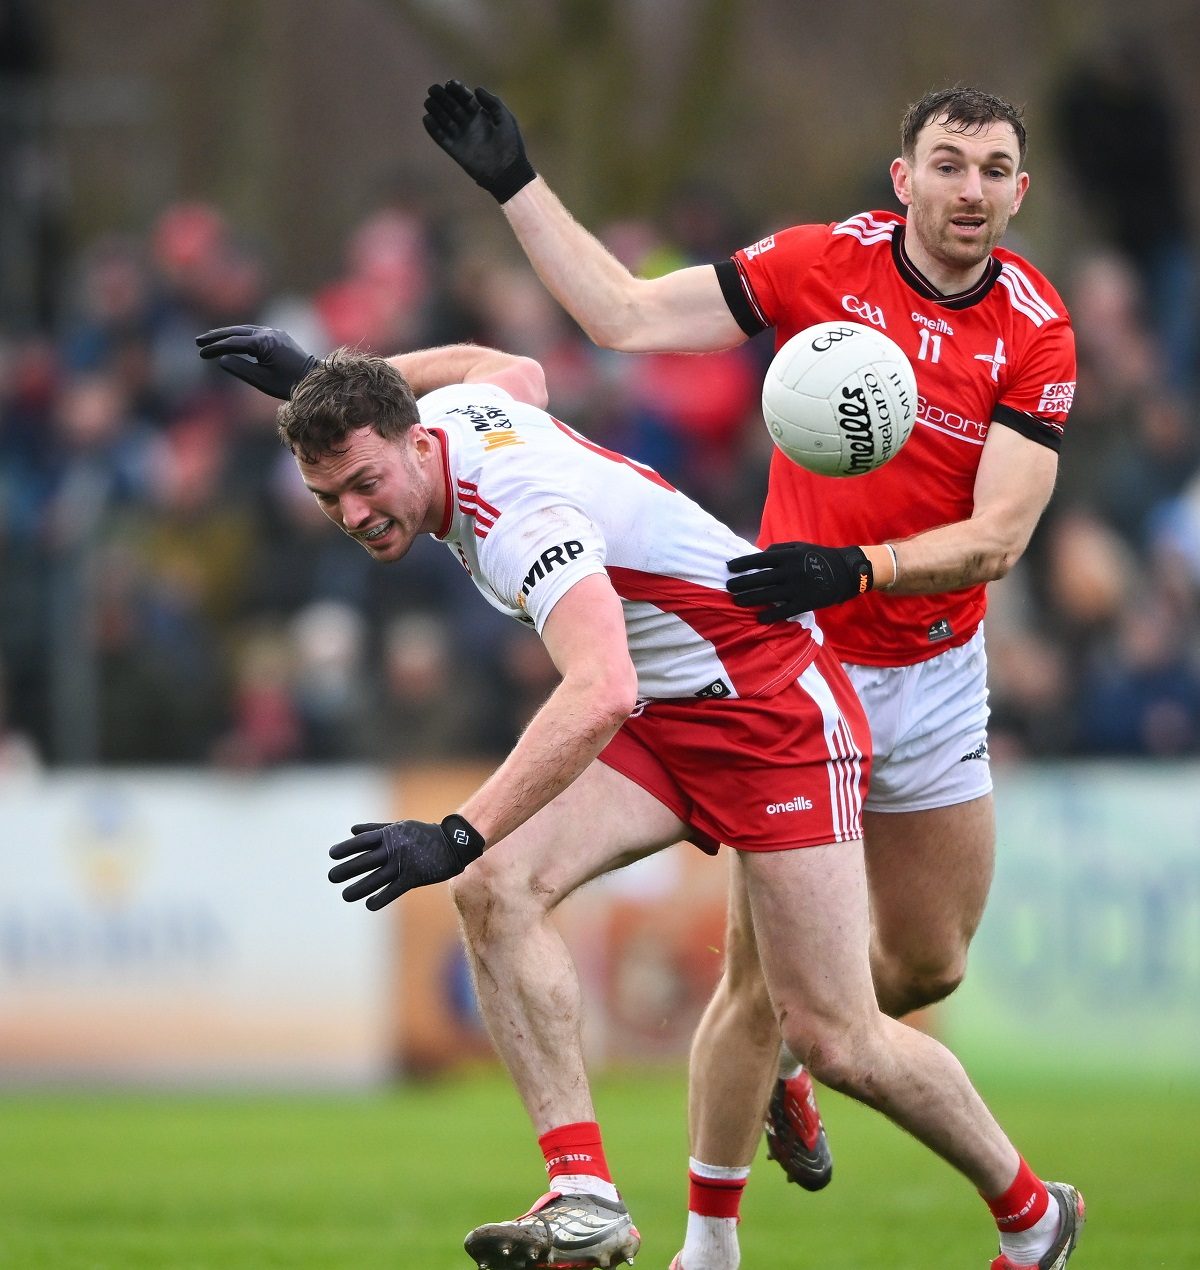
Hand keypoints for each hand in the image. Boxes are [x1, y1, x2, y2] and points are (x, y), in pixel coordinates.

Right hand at [196, 325, 317, 399]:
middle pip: (237, 331)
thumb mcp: (261, 380)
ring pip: (245, 330)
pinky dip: (240, 336)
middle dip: (217, 336)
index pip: (234, 342)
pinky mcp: (279, 337)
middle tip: (198, 341)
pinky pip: (255, 333)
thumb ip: (240, 368)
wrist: (315, 380)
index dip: (216, 347)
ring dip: (228, 334)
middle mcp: (269, 332)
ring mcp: (275, 333)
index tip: (201, 353)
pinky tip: (232, 342)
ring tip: (210, 339)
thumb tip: (222, 358)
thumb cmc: (288, 384)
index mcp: (264, 342)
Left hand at [327, 814, 485, 910]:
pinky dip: (380, 899)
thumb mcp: (400, 826)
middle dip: (346, 869)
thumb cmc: (423, 833)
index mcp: (389, 834)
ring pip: (375, 879)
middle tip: (332, 877)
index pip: (361, 841)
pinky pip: (392, 891)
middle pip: (364, 861)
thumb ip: (375, 829)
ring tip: (345, 895)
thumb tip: (352, 830)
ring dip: (358, 888)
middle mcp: (393, 848)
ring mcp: (403, 864)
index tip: (332, 855)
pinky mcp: (413, 877)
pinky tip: (369, 904)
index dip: (345, 848)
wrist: (452, 843)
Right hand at [423, 80, 535, 202]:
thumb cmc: (511, 145)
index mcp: (481, 115)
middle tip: (433, 89)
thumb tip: (476, 89)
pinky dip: (433, 129)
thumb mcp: (506, 119)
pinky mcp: (455, 151)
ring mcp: (461, 137)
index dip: (457, 90)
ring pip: (444, 120)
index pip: (465, 99)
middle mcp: (469, 124)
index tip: (449, 83)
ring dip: (435, 110)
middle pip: (452, 107)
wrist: (507, 172)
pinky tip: (427, 118)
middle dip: (442, 97)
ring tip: (428, 101)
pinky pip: (441, 138)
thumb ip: (493, 102)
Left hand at [727, 542, 873, 622]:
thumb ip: (779, 549)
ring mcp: (797, 588)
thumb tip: (758, 554)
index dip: (742, 563)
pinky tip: (759, 619)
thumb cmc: (819, 557)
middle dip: (741, 583)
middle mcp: (790, 571)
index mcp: (788, 556)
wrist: (846, 572)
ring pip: (767, 595)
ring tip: (737, 601)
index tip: (729, 567)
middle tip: (728, 587)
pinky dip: (770, 616)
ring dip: (749, 599)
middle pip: (759, 579)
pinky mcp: (805, 602)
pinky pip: (783, 610)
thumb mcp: (800, 547)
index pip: (759, 559)